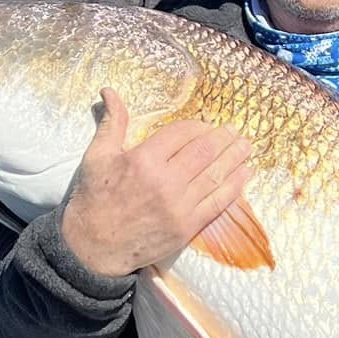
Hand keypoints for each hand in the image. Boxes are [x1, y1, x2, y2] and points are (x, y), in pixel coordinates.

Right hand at [61, 88, 252, 278]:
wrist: (92, 247)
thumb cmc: (93, 198)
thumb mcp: (97, 155)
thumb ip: (113, 122)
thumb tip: (110, 90)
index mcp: (143, 160)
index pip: (182, 133)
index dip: (198, 126)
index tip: (205, 124)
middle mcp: (165, 181)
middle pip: (204, 152)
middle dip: (223, 138)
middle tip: (234, 130)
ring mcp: (179, 206)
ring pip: (215, 175)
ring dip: (234, 158)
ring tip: (246, 146)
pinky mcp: (187, 227)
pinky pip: (217, 203)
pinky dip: (234, 187)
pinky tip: (244, 174)